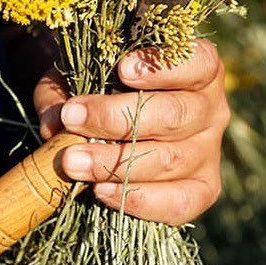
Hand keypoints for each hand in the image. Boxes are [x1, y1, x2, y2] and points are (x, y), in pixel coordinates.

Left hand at [33, 40, 228, 224]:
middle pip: (173, 114)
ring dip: (115, 163)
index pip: (198, 62)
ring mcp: (209, 152)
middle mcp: (211, 109)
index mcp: (197, 69)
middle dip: (116, 118)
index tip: (122, 69)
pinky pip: (180, 202)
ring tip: (71, 162)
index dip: (164, 67)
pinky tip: (101, 192)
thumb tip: (54, 125)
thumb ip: (61, 92)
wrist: (110, 124)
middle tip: (71, 119)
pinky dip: (139, 200)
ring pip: (170, 159)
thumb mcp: (77, 78)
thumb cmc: (98, 89)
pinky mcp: (202, 190)